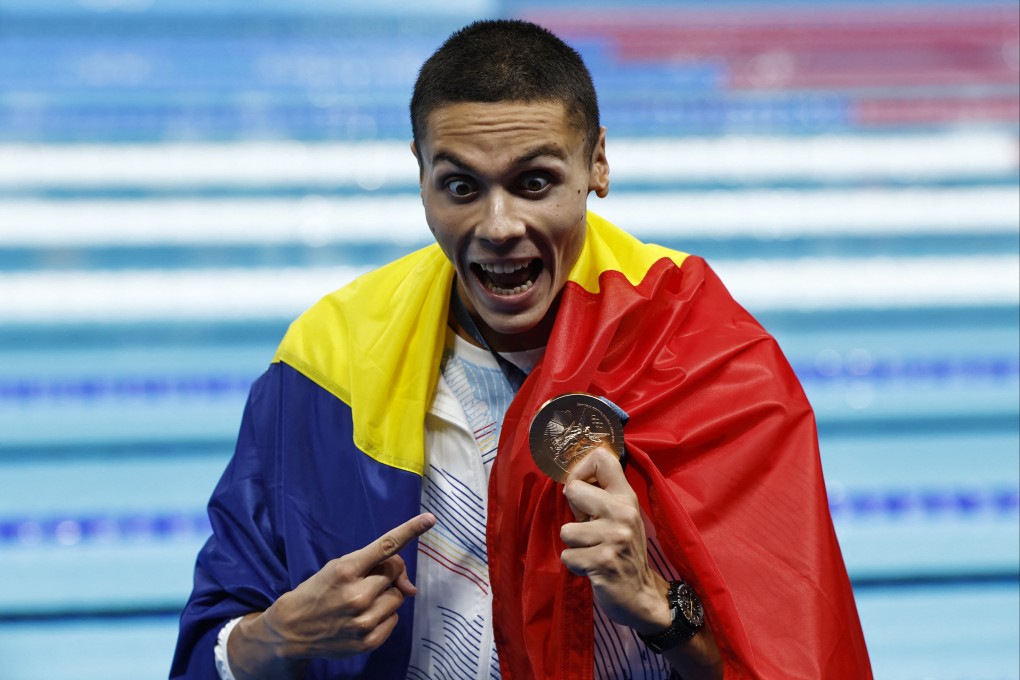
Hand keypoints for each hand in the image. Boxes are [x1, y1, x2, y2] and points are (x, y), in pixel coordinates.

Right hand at [228, 513, 435, 677]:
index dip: (410, 530)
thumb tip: (412, 588)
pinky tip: (363, 617)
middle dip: (385, 574)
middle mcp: (356, 595)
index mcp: (346, 570)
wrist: (291, 629)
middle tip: (365, 581)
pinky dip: (384, 616)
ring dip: (386, 596)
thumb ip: (375, 568)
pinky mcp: (367, 642)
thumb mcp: (338, 568)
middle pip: (395, 573)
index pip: (385, 546)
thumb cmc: (319, 591)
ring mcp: (363, 621)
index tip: (430, 518)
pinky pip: (394, 620)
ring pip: (398, 597)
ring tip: (361, 602)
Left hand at [559, 447, 671, 634]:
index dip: (580, 470)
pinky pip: (567, 556)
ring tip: (593, 552)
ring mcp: (614, 537)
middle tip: (590, 531)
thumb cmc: (623, 553)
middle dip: (574, 514)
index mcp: (626, 497)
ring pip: (566, 530)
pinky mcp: (602, 561)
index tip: (580, 489)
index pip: (602, 458)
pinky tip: (592, 568)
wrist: (641, 595)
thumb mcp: (619, 518)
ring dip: (574, 546)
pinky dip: (575, 565)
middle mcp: (623, 513)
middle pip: (573, 489)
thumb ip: (599, 497)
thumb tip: (569, 483)